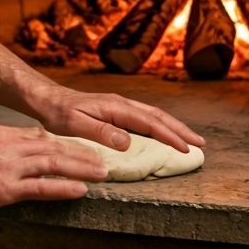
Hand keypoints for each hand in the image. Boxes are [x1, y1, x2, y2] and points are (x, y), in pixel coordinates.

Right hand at [0, 123, 110, 214]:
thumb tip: (15, 145)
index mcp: (0, 132)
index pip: (39, 135)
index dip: (62, 142)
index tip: (80, 146)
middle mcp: (9, 145)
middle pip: (53, 146)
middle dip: (80, 152)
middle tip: (102, 157)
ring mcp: (8, 167)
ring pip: (53, 163)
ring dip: (80, 167)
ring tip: (100, 172)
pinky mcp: (5, 189)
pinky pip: (41, 187)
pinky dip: (63, 187)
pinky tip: (80, 189)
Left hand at [32, 85, 204, 153]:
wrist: (47, 99)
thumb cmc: (58, 113)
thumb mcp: (75, 125)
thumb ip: (101, 133)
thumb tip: (128, 142)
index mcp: (115, 107)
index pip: (149, 123)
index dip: (170, 136)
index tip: (186, 149)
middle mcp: (121, 104)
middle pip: (158, 116)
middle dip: (181, 130)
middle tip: (201, 144)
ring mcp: (119, 106)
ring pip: (153, 116)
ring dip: (173, 127)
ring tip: (190, 139)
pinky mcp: (115, 111)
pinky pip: (144, 118)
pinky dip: (160, 126)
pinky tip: (163, 134)